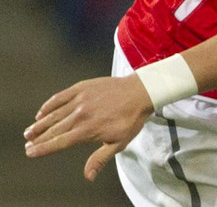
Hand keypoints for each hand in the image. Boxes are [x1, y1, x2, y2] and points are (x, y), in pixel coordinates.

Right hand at [24, 75, 154, 180]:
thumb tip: (88, 176)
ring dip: (40, 123)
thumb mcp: (119, 142)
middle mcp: (80, 115)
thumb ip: (100, 159)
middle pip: (53, 129)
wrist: (140, 91)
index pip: (59, 142)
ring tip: (30, 131)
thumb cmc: (131, 119)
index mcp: (88, 130)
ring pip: (54, 114)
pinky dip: (49, 105)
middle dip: (38, 138)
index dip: (43, 148)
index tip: (31, 152)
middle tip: (27, 143)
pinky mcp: (81, 87)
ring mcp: (80, 100)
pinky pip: (60, 97)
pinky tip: (42, 112)